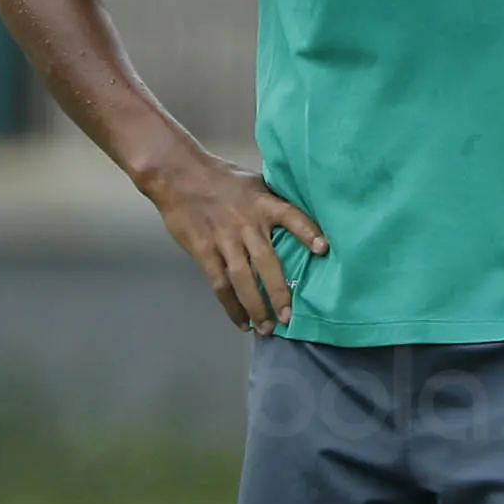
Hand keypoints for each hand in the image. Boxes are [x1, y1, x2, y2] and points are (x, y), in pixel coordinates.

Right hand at [142, 151, 325, 335]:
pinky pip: (219, 283)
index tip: (324, 249)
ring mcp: (224, 239)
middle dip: (280, 291)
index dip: (308, 232)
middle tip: (290, 316)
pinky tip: (241, 321)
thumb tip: (302, 220)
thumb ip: (275, 203)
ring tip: (267, 328)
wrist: (179, 176)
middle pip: (267, 262)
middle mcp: (247, 224)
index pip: (292, 217)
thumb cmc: (223, 178)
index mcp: (264, 204)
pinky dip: (230, 305)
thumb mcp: (256, 183)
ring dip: (255, 306)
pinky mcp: (203, 250)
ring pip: (243, 279)